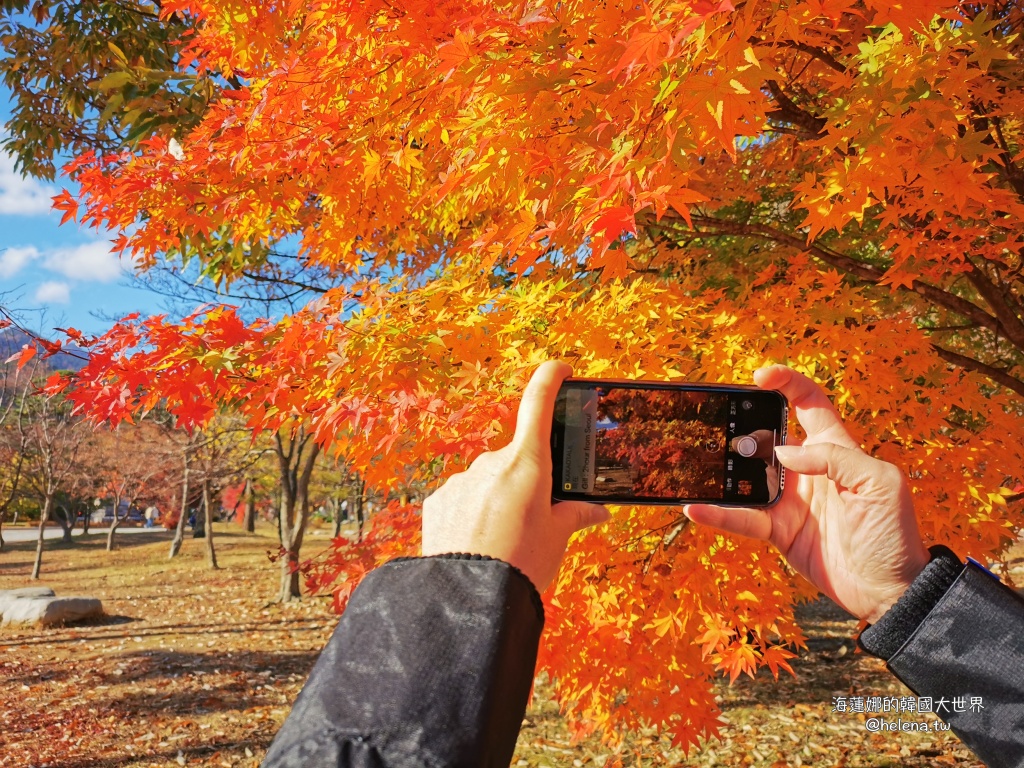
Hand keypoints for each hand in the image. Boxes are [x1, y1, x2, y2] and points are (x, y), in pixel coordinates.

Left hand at [421, 361, 609, 591]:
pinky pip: (461, 499)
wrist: (471, 599)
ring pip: (487, 481)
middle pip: (516, 459)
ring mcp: (461, 480)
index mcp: (527, 463)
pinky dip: (472, 515)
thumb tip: (598, 511)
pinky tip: (477, 544)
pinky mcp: (438, 501)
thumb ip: (576, 515)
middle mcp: (491, 463)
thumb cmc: (522, 565)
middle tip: (534, 520)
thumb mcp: (557, 537)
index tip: (561, 369)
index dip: (551, 378)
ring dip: (497, 501)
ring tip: (504, 542)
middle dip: (526, 482)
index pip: (538, 403)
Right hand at [684, 365, 929, 623]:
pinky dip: (718, 514)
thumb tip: (785, 453)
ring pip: (747, 476)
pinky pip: (742, 518)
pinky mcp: (778, 530)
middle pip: (767, 436)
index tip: (760, 377)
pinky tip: (694, 508)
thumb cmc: (893, 533)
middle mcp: (807, 469)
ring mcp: (789, 500)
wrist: (890, 590)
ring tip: (697, 462)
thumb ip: (836, 459)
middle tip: (721, 424)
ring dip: (723, 469)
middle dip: (743, 425)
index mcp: (835, 449)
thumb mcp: (879, 485)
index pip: (809, 404)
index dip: (786, 384)